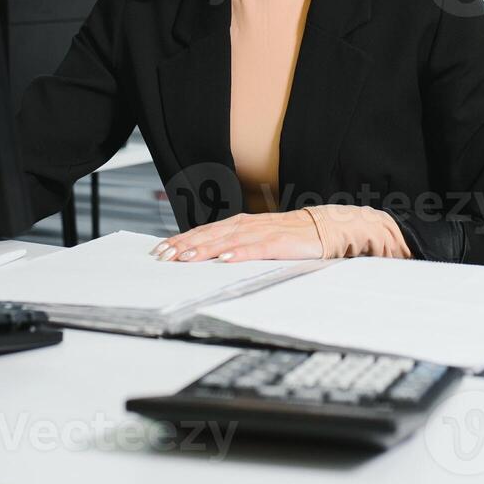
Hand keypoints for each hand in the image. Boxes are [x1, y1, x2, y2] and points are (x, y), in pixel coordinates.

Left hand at [151, 210, 322, 262]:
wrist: (322, 228)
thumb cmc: (288, 236)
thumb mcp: (256, 238)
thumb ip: (234, 244)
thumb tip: (208, 257)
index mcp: (239, 224)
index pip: (204, 231)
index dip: (182, 239)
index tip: (161, 250)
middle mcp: (246, 225)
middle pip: (209, 235)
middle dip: (184, 245)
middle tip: (163, 256)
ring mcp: (261, 233)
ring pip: (226, 241)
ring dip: (204, 249)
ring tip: (185, 258)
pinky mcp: (278, 243)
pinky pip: (255, 249)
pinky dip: (239, 253)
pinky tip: (225, 259)